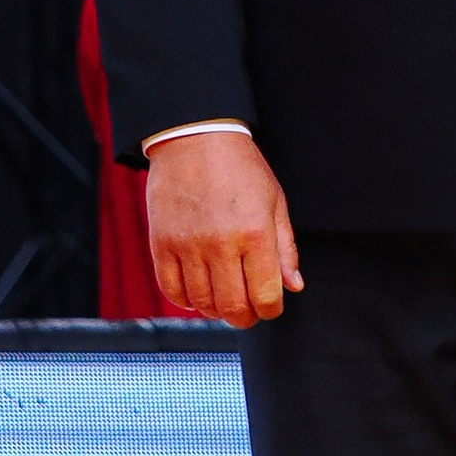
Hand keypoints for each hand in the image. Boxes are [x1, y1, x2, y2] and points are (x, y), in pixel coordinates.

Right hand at [145, 134, 301, 329]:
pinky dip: (185, 300)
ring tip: (223, 301)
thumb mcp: (275, 202)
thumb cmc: (240, 168)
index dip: (271, 310)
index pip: (265, 295)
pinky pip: (171, 290)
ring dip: (215, 310)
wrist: (195, 138)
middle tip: (248, 313)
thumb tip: (293, 286)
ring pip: (201, 303)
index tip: (270, 307)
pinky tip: (197, 293)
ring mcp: (188, 245)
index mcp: (256, 233)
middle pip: (232, 307)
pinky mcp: (161, 244)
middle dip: (245, 318)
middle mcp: (221, 243)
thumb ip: (285, 248)